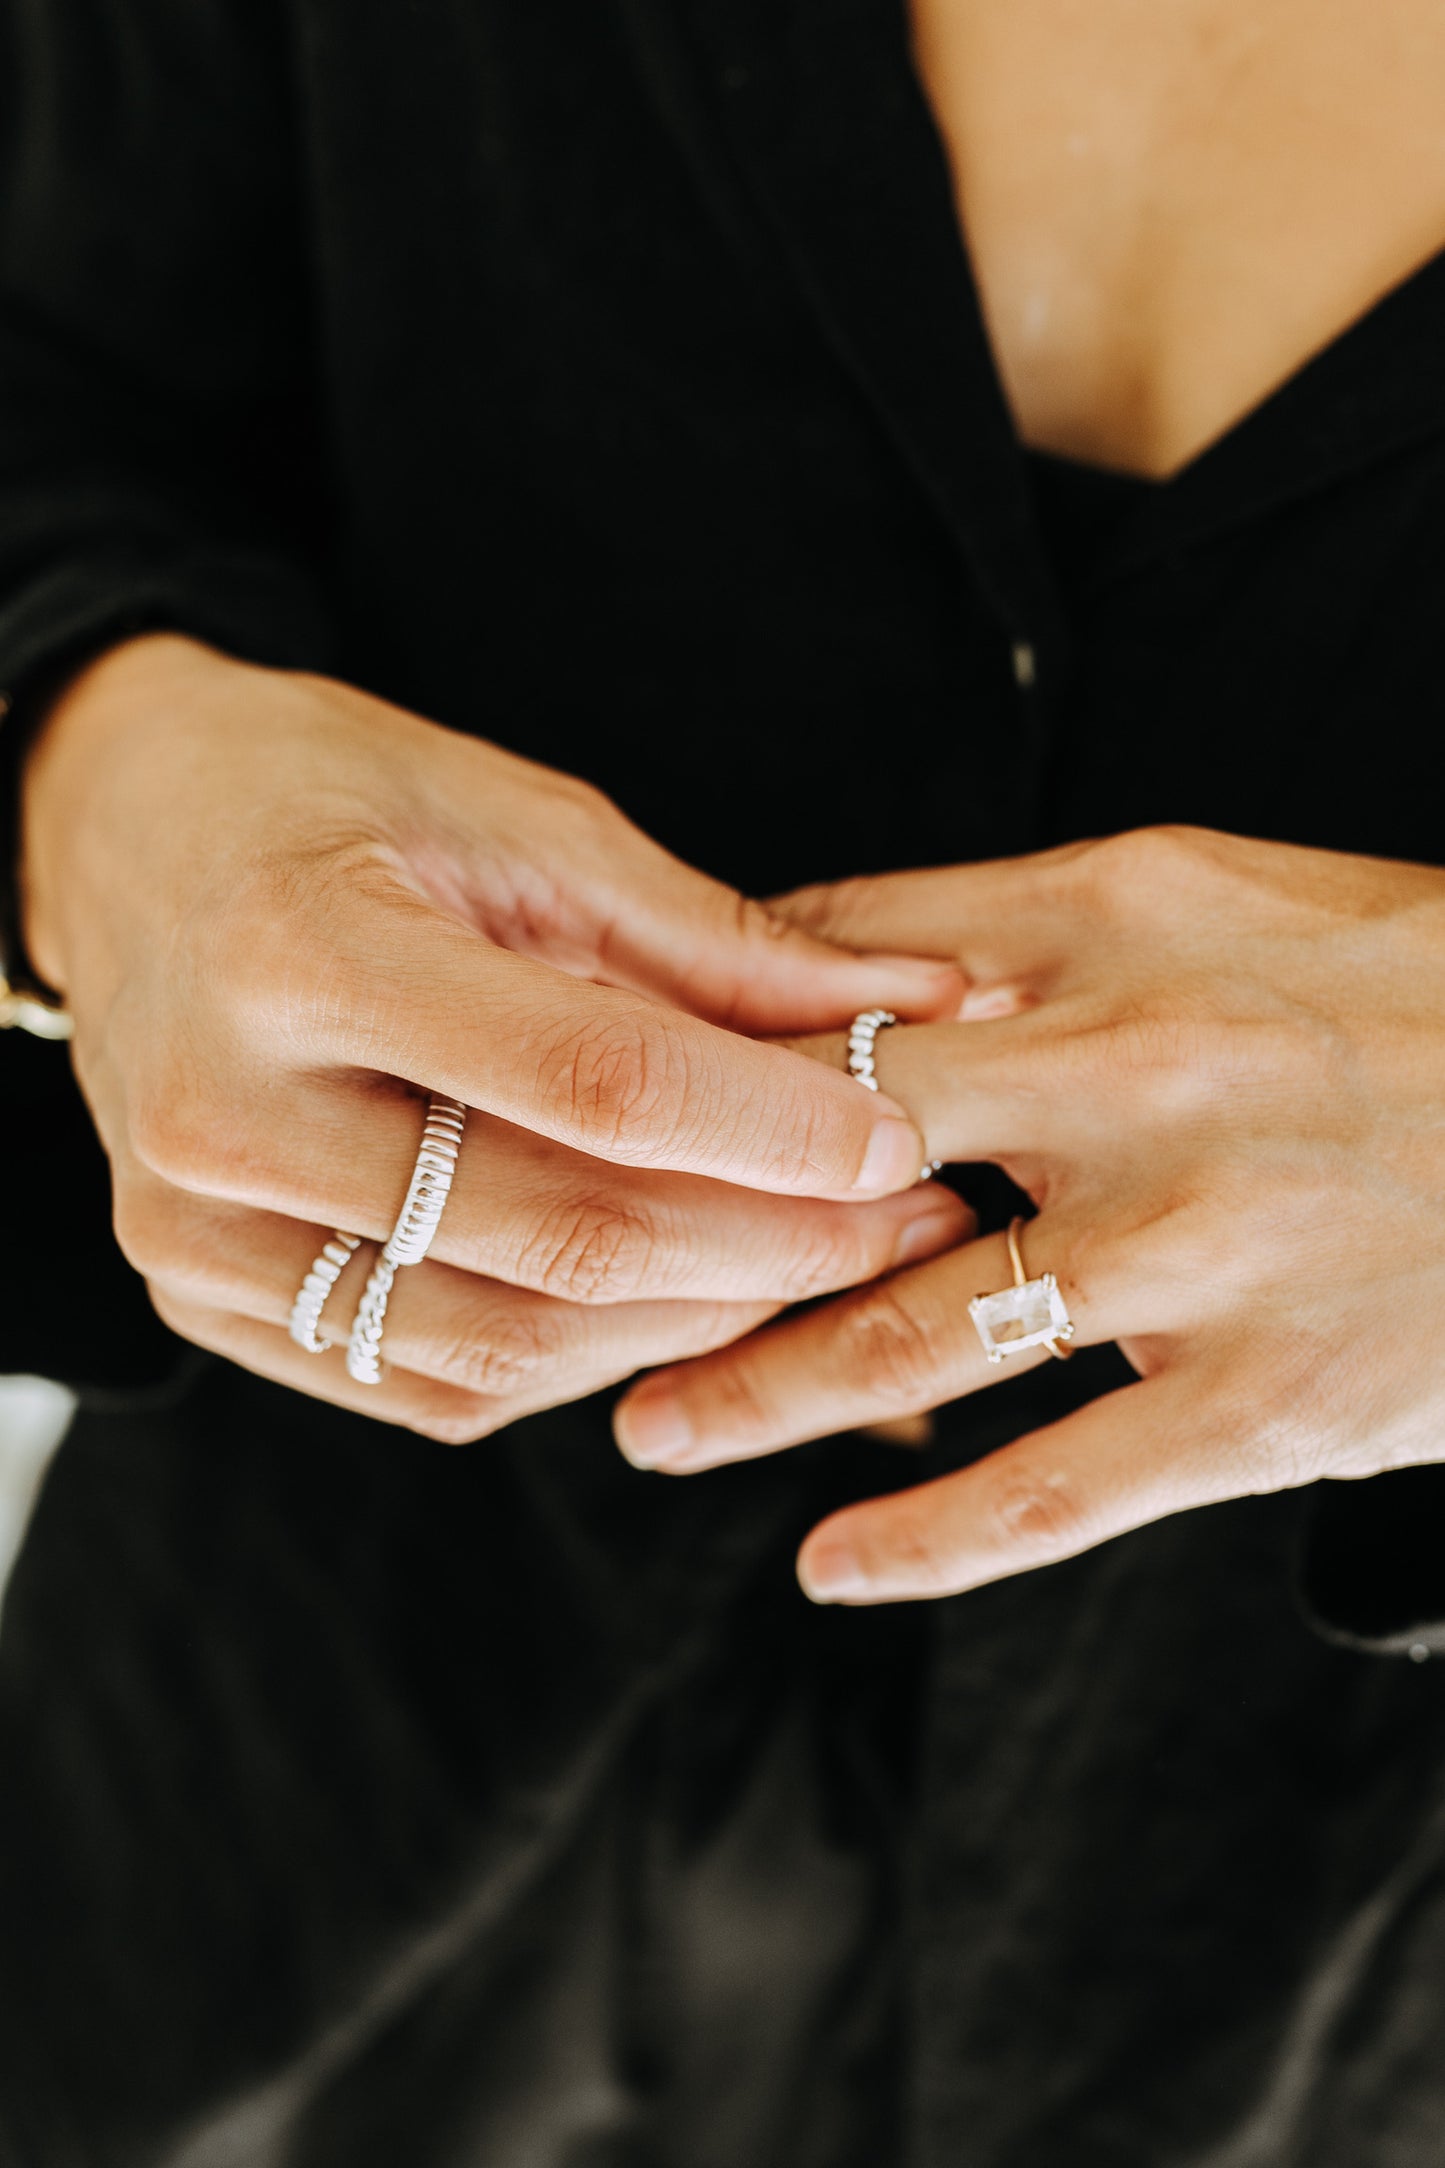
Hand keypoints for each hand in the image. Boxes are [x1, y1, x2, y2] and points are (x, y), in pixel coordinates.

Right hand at [22, 633, 970, 1439]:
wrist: (120, 844)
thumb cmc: (322, 802)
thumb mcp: (515, 821)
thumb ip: (711, 938)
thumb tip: (921, 1004)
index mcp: (301, 948)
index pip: (592, 1080)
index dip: (773, 1128)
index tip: (900, 1139)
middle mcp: (227, 1109)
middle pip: (562, 1238)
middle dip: (773, 1247)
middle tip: (904, 1220)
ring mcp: (200, 1227)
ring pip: (509, 1344)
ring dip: (698, 1319)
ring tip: (818, 1261)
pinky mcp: (205, 1296)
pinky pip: (437, 1384)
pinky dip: (585, 1357)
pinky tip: (678, 1296)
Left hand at [614, 827, 1444, 1599]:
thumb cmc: (1399, 982)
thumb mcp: (1209, 887)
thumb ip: (1011, 921)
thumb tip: (811, 945)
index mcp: (1109, 927)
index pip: (832, 970)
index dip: (693, 1034)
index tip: (595, 1093)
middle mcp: (1132, 1077)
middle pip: (833, 1152)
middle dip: (683, 1218)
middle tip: (566, 1275)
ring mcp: (1196, 1249)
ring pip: (912, 1331)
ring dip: (757, 1390)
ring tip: (648, 1430)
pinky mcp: (1267, 1402)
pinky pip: (1056, 1490)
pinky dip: (924, 1538)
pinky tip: (825, 1564)